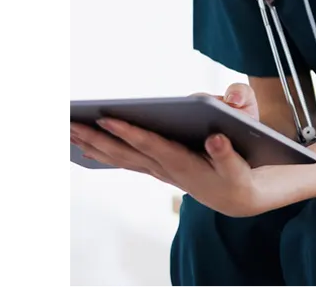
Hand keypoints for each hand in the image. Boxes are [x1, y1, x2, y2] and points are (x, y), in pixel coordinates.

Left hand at [69, 83, 265, 217]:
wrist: (240, 196)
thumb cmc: (242, 169)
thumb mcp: (244, 159)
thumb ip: (230, 150)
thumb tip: (216, 136)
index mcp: (187, 164)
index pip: (152, 145)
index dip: (130, 132)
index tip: (108, 118)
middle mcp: (167, 169)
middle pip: (126, 153)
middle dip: (98, 138)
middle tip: (72, 123)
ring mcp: (159, 170)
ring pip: (121, 157)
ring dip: (94, 146)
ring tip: (70, 130)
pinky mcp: (158, 168)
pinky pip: (125, 160)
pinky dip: (103, 153)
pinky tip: (86, 145)